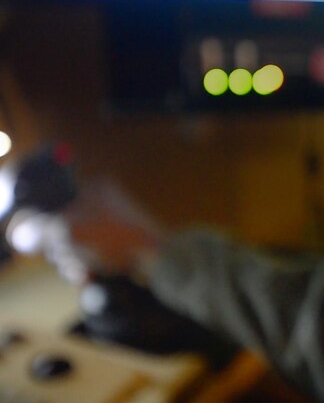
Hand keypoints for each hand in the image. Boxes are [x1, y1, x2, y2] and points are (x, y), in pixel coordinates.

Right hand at [6, 178, 163, 283]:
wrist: (161, 261)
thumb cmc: (118, 239)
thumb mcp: (72, 231)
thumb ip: (40, 229)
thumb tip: (19, 233)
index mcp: (95, 189)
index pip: (54, 203)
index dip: (44, 226)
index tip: (40, 242)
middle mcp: (103, 203)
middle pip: (62, 228)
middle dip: (62, 249)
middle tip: (72, 257)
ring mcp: (110, 226)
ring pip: (76, 246)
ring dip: (74, 261)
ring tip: (85, 269)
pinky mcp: (116, 246)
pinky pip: (91, 256)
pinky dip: (87, 267)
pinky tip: (90, 276)